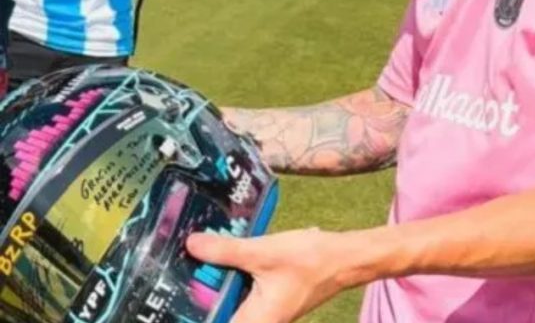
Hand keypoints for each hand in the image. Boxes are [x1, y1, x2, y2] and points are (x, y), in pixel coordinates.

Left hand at [186, 228, 350, 322]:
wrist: (345, 258)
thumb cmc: (308, 261)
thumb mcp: (263, 252)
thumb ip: (225, 250)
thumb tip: (190, 244)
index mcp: (252, 322)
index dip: (188, 314)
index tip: (165, 301)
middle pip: (217, 314)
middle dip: (197, 297)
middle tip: (172, 274)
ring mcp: (263, 312)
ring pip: (228, 303)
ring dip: (213, 286)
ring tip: (189, 263)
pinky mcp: (269, 299)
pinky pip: (240, 293)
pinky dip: (228, 279)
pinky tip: (218, 259)